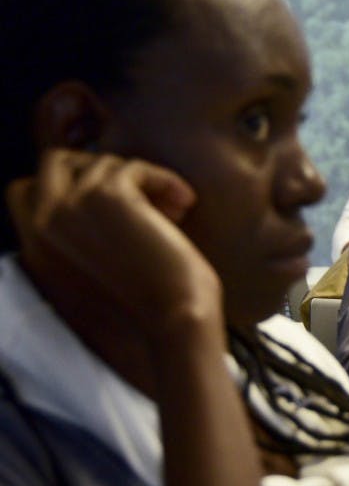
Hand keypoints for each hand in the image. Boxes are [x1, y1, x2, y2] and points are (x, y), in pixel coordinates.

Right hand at [5, 149, 221, 330]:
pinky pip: (135, 167)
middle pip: (55, 163)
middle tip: (141, 195)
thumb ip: (80, 243)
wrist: (174, 322)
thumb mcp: (97, 280)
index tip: (116, 205)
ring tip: (173, 212)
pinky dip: (164, 180)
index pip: (26, 192)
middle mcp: (40, 227)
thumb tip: (104, 202)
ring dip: (144, 182)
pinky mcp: (107, 194)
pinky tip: (184, 203)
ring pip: (103, 163)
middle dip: (101, 170)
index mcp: (34, 252)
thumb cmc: (152, 310)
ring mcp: (68, 206)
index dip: (73, 187)